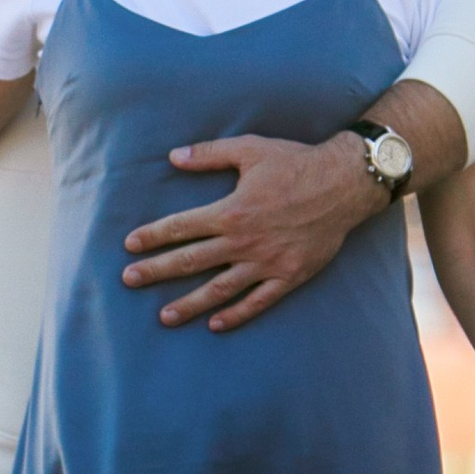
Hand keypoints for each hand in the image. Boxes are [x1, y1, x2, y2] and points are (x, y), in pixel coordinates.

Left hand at [120, 132, 373, 331]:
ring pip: (219, 289)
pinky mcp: (288, 276)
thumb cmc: (295, 163)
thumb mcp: (250, 149)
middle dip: (157, 271)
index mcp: (231, 211)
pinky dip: (236, 315)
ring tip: (164, 317)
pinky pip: (258, 302)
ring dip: (189, 304)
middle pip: (191, 260)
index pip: (181, 227)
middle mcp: (244, 242)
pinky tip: (216, 324)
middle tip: (129, 280)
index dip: (152, 237)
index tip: (129, 246)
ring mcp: (266, 263)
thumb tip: (173, 156)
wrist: (344, 184)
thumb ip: (209, 154)